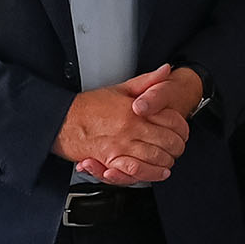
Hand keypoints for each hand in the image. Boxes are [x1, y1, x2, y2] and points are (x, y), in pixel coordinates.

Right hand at [58, 66, 191, 185]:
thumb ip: (147, 82)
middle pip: (168, 142)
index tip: (181, 131)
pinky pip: (138, 170)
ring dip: (167, 160)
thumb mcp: (120, 88)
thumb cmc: (89, 106)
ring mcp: (122, 145)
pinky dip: (152, 172)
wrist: (63, 120)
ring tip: (169, 159)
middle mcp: (131, 127)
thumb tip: (165, 71)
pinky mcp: (111, 160)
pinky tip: (159, 170)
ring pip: (157, 158)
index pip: (172, 120)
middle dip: (177, 146)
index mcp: (136, 109)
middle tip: (177, 147)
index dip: (182, 128)